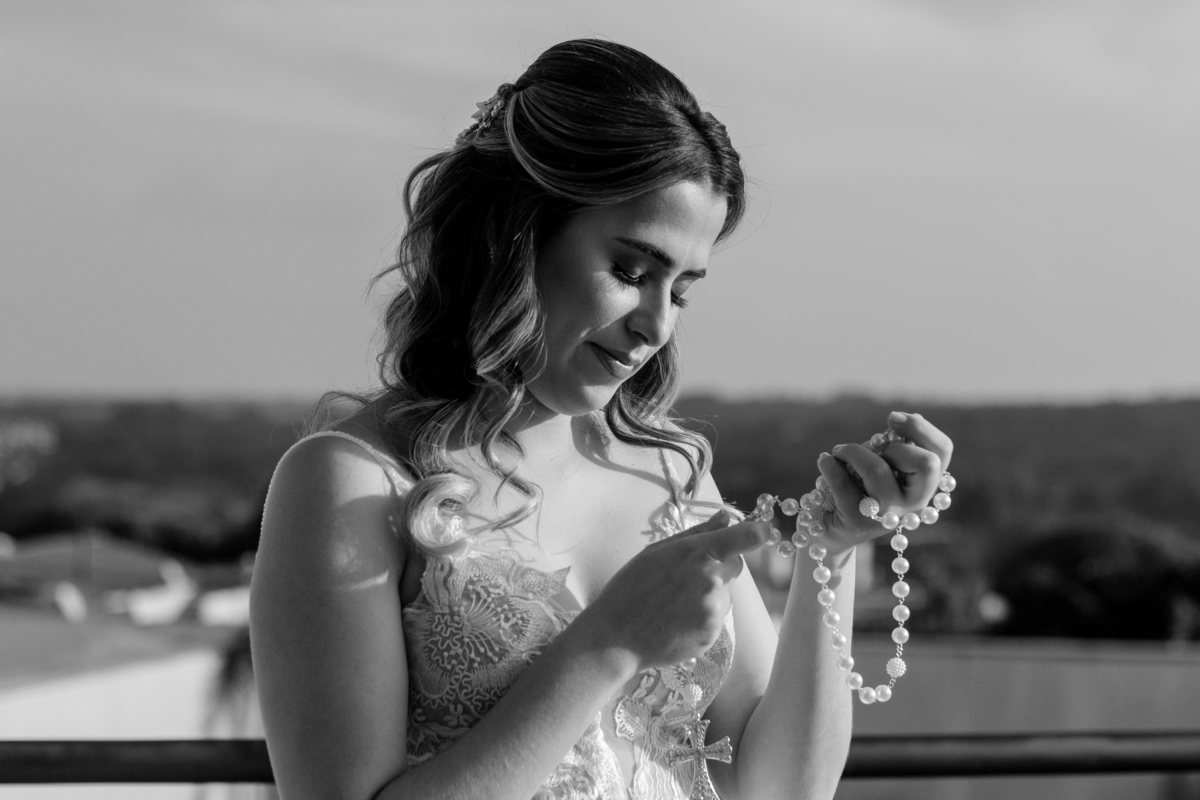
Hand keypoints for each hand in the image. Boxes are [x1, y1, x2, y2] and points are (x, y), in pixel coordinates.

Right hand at [575, 510, 771, 671]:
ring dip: (709, 595)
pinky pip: (715, 619)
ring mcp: (713, 611)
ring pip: (724, 594)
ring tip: (674, 604)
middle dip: (720, 566)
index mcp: (697, 554)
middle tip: (687, 576)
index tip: (764, 531)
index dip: (757, 533)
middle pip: (736, 566)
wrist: (615, 638)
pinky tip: (675, 621)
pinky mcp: (712, 635)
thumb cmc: (630, 589)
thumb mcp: (656, 552)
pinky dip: (701, 618)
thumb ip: (697, 533)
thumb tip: (726, 517)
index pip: (744, 538)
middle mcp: (711, 581)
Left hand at [815, 411, 953, 556]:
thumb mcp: (883, 463)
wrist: (832, 528)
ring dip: (852, 451)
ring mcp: (889, 515)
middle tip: (872, 449)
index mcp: (925, 484)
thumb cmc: (860, 486)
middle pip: (926, 463)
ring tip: (839, 452)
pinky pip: (843, 482)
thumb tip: (909, 420)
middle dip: (893, 446)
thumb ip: (897, 445)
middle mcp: (914, 504)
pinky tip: (825, 461)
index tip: (891, 417)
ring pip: (877, 470)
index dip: (921, 428)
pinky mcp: (860, 522)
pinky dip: (829, 465)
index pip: (942, 451)